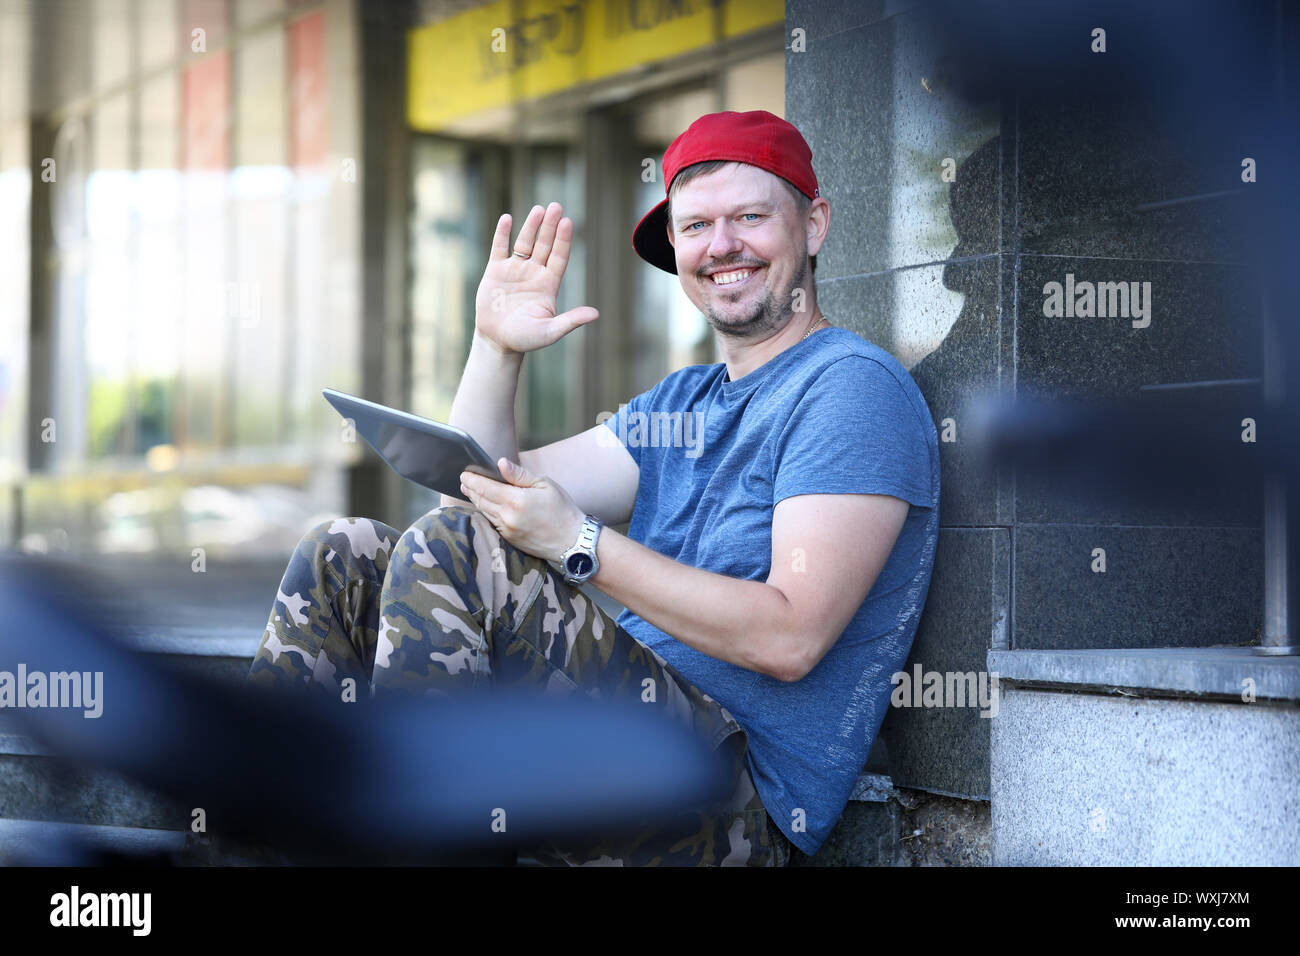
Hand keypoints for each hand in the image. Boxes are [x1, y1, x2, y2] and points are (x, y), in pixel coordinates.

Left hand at [459, 457, 585, 563]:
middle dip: (470, 489)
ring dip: (476, 500)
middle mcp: (508, 517)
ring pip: (485, 512)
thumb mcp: (545, 485)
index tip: (464, 473)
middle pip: (481, 500)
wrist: (572, 541)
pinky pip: (492, 523)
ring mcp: (507, 530)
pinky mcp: (509, 539)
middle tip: (464, 480)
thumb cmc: (562, 510)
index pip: (486, 487)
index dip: (473, 479)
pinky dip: (486, 512)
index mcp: (516, 500)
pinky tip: (485, 506)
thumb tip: (501, 463)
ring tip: (470, 491)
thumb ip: (520, 475)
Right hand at [474, 202, 598, 355]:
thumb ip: (571, 321)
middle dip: (550, 226)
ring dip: (531, 226)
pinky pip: (499, 248)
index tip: (568, 222)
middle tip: (556, 206)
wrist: (497, 342)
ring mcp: (515, 270)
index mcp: (549, 284)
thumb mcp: (550, 331)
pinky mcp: (495, 271)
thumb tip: (596, 314)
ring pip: (525, 243)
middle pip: (544, 245)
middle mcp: (534, 273)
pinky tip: (507, 218)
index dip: (563, 240)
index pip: (559, 257)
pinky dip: (502, 234)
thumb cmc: (526, 339)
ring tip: (538, 209)